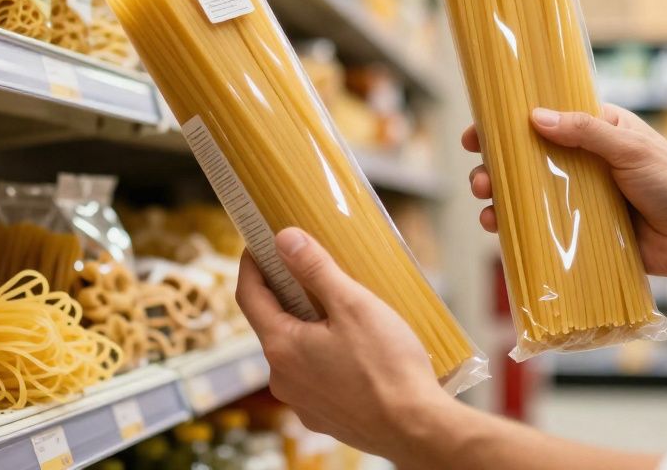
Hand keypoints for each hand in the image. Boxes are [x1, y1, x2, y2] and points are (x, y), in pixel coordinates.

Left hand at [235, 228, 449, 458]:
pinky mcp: (323, 416)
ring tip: (342, 310)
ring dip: (309, 326)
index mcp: (282, 346)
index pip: (249, 296)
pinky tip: (355, 349)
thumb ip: (315, 269)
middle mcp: (282, 378)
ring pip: (296, 351)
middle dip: (287, 294)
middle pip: (273, 323)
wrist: (417, 428)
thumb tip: (284, 239)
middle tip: (310, 269)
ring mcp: (301, 401)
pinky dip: (325, 355)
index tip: (260, 244)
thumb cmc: (388, 366)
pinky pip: (314, 376)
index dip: (252, 265)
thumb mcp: (353, 304)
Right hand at [463, 104, 666, 279]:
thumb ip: (586, 132)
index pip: (544, 119)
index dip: (508, 124)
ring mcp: (578, 196)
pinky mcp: (579, 229)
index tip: (478, 133)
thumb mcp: (631, 150)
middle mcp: (583, 160)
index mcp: (597, 130)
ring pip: (527, 191)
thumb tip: (536, 117)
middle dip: (495, 165)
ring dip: (499, 194)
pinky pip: (540, 224)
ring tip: (484, 199)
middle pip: (526, 157)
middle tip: (479, 175)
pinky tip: (496, 226)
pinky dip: (514, 224)